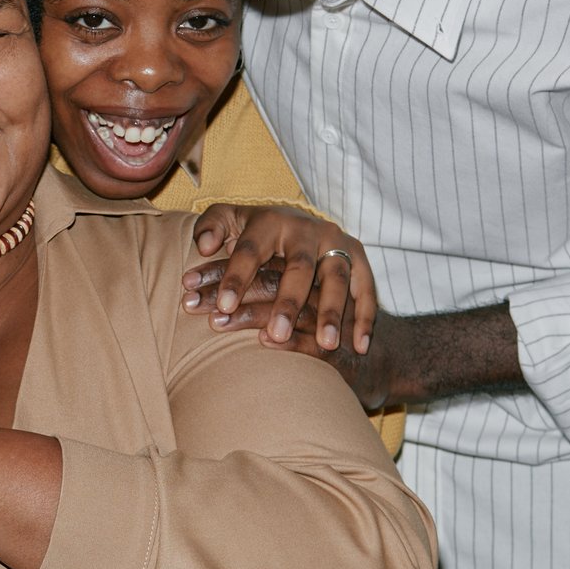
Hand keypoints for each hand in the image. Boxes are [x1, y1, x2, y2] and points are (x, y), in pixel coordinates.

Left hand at [185, 204, 376, 354]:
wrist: (309, 234)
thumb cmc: (259, 237)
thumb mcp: (233, 222)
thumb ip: (213, 226)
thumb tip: (204, 244)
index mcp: (272, 222)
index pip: (250, 250)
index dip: (236, 277)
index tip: (223, 306)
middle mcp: (308, 232)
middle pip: (299, 267)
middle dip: (287, 302)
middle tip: (275, 334)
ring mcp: (338, 247)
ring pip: (336, 280)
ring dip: (331, 313)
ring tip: (328, 344)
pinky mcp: (360, 264)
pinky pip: (365, 292)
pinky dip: (363, 318)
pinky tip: (354, 346)